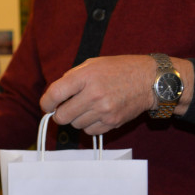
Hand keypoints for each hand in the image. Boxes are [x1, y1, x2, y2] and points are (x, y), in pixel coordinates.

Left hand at [40, 55, 158, 134]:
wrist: (149, 80)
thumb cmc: (119, 69)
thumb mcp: (93, 64)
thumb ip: (72, 77)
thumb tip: (54, 96)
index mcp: (86, 76)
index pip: (55, 94)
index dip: (46, 103)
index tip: (47, 105)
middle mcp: (94, 95)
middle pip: (62, 116)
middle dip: (60, 114)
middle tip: (65, 108)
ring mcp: (104, 111)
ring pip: (75, 125)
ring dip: (76, 119)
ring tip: (86, 107)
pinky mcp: (112, 122)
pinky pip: (90, 131)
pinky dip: (89, 125)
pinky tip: (96, 114)